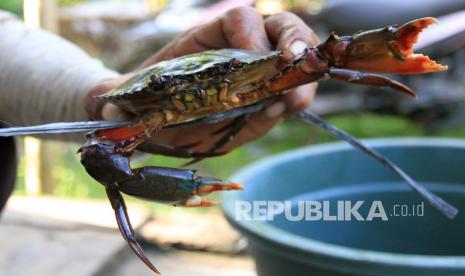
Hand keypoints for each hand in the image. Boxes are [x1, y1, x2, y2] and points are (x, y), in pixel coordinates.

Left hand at [86, 7, 318, 152]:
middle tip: (295, 65)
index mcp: (207, 39)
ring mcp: (257, 75)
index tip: (253, 59)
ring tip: (291, 101)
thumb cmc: (146, 100)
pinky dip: (293, 101)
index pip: (239, 19)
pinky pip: (289, 93)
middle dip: (294, 44)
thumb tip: (106, 105)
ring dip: (300, 79)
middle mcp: (238, 50)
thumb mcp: (127, 96)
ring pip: (294, 62)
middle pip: (280, 29)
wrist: (158, 120)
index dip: (251, 34)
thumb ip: (112, 97)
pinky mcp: (265, 99)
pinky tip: (282, 111)